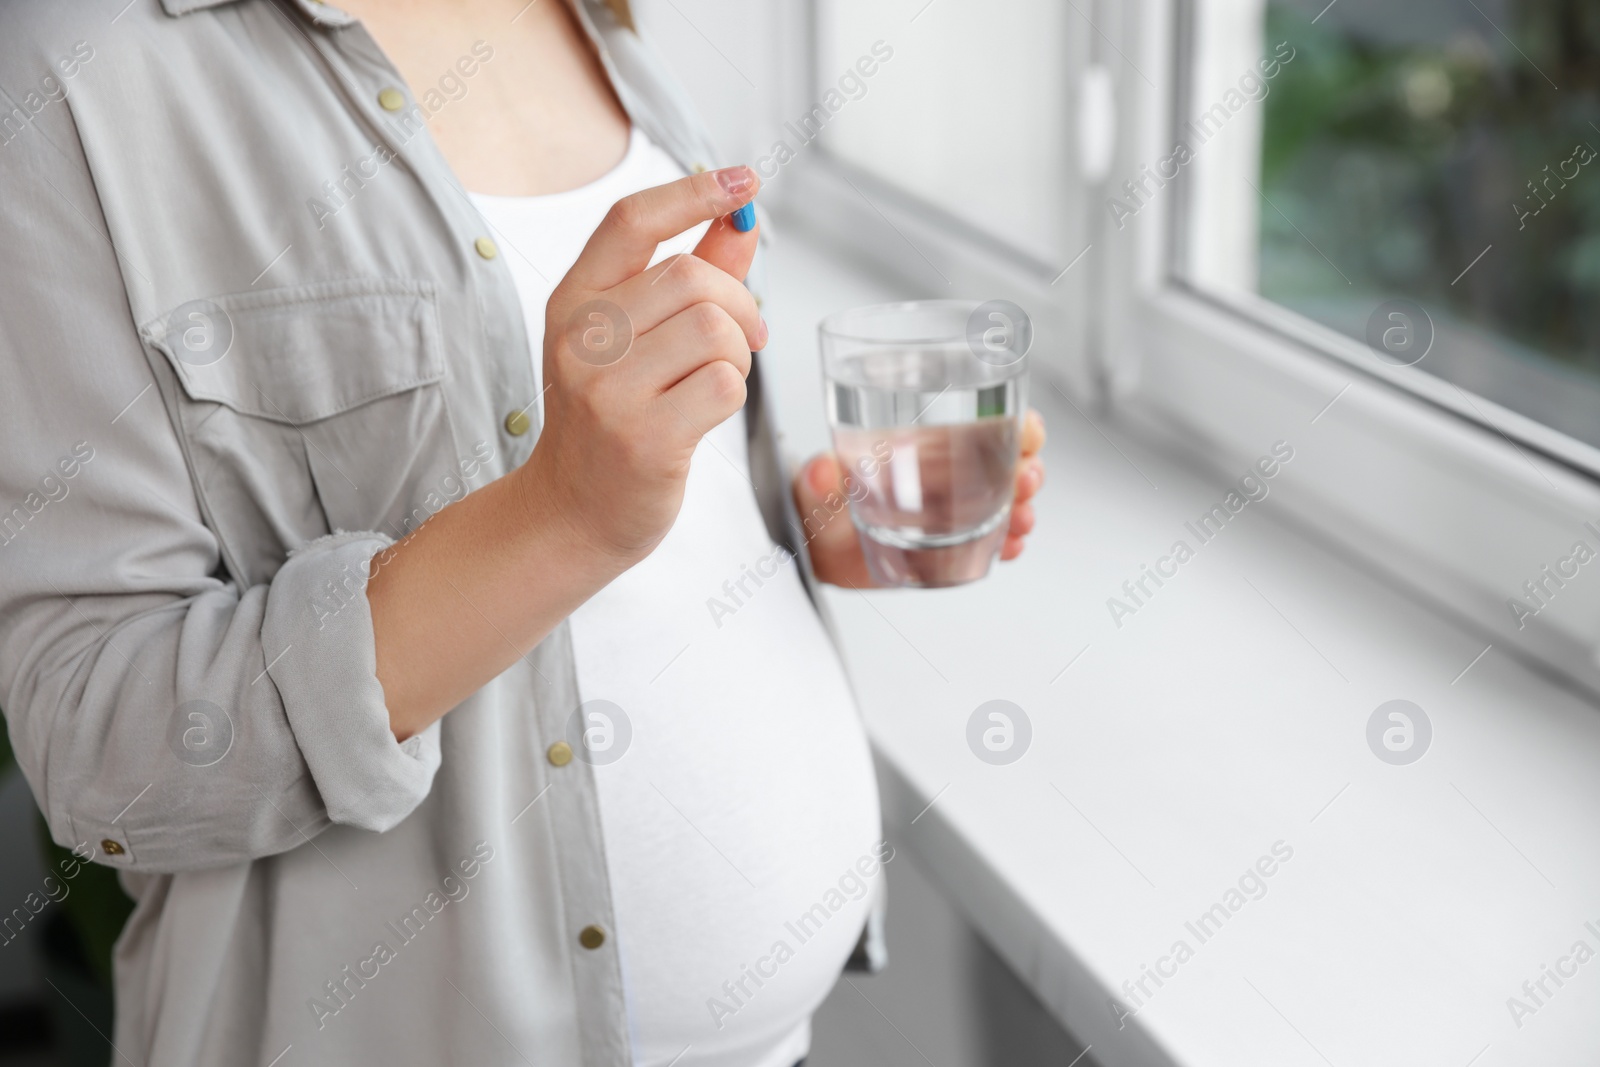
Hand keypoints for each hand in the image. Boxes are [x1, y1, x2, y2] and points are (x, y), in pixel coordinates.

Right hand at [523, 167, 765, 564]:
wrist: (571, 512)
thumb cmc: (612, 418)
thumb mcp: (632, 339)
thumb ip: (689, 276)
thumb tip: (742, 217)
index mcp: (573, 302)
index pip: (631, 221)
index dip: (693, 192)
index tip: (744, 181)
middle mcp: (581, 340)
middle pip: (691, 277)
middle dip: (739, 304)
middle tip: (746, 339)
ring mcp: (607, 391)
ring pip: (715, 330)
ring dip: (739, 354)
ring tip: (718, 380)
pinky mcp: (644, 438)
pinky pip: (726, 385)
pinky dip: (735, 394)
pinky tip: (707, 413)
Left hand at [795, 409, 1046, 587]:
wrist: (821, 546)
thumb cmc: (826, 500)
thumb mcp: (819, 484)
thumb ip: (820, 477)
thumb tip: (821, 470)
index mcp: (926, 443)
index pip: (984, 422)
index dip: (1015, 423)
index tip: (1026, 431)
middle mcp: (948, 472)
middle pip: (1009, 460)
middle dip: (1027, 468)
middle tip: (1023, 481)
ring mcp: (956, 509)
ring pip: (1009, 501)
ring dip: (1023, 507)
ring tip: (1020, 520)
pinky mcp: (954, 544)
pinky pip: (994, 541)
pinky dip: (1008, 543)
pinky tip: (1009, 547)